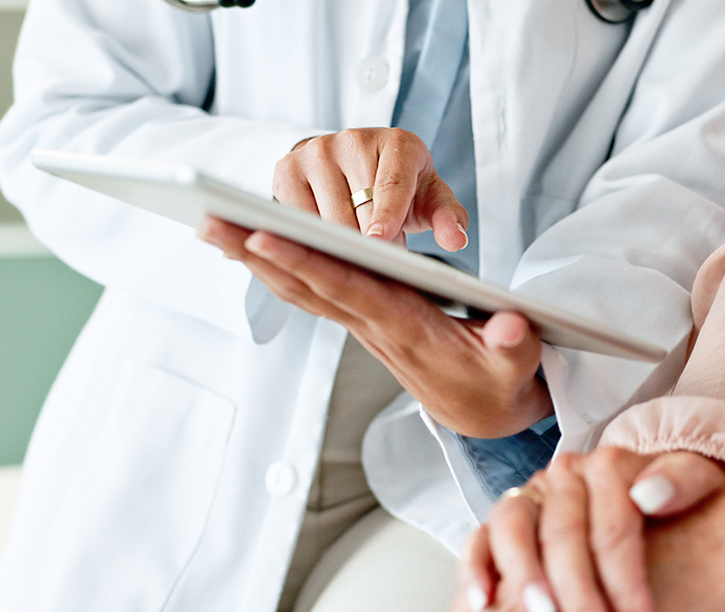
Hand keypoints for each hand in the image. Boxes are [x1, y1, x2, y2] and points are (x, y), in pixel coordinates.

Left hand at [200, 219, 551, 437]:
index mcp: (405, 327)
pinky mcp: (361, 317)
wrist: (483, 412)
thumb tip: (509, 327)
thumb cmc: (499, 380)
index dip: (304, 264)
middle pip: (303, 284)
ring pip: (297, 287)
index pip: (346, 289)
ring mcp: (361, 322)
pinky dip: (275, 268)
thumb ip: (515, 345)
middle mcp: (372, 323)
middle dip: (256, 254)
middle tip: (208, 221)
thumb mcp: (516, 366)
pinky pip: (309, 290)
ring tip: (211, 226)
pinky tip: (247, 247)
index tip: (263, 237)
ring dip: (253, 259)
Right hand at [274, 127, 469, 247]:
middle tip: (380, 260)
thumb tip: (456, 239)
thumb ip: (449, 218)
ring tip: (357, 250)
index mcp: (398, 144)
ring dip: (342, 245)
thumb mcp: (430, 200)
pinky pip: (297, 217)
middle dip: (370, 244)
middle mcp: (354, 140)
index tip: (380, 240)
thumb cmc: (401, 188)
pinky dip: (311, 238)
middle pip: (358, 207)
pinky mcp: (287, 169)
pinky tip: (325, 242)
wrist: (355, 167)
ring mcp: (317, 151)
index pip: (392, 183)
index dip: (387, 213)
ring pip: (326, 216)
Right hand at [457, 448, 724, 611]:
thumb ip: (682, 481)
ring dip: (524, 575)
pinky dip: (475, 569)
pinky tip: (482, 601)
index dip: (625, 575)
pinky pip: (478, 539)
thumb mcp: (696, 482)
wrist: (652, 491)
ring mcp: (529, 497)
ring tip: (542, 611)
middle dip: (576, 587)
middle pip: (562, 532)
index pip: (613, 523)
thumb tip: (650, 494)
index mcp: (606, 465)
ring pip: (511, 528)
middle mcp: (561, 476)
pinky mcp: (505, 521)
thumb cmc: (674, 496)